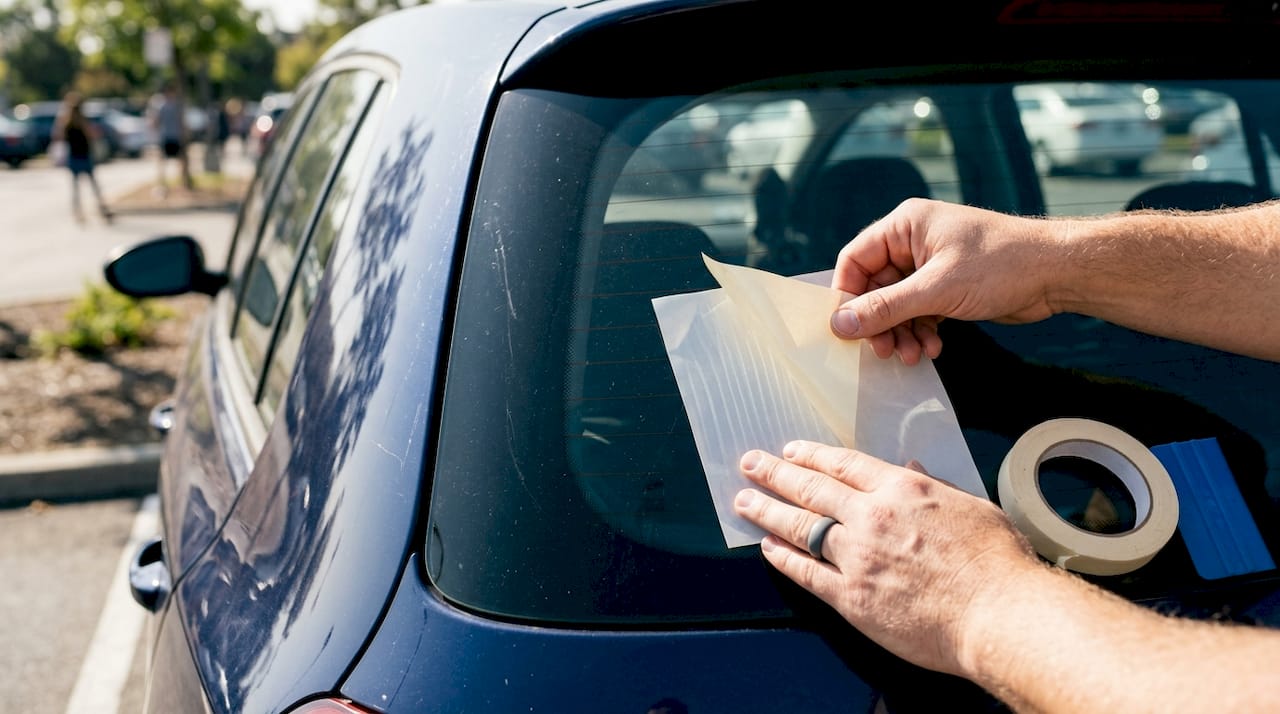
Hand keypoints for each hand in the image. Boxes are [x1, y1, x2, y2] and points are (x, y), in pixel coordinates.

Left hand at [734, 440, 1039, 676]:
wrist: (1000, 614)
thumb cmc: (996, 562)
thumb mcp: (970, 506)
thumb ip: (935, 487)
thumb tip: (912, 469)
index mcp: (902, 489)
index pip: (843, 464)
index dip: (810, 455)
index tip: (790, 450)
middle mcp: (872, 516)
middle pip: (811, 488)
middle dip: (774, 473)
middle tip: (750, 463)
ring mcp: (857, 556)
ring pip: (800, 526)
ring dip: (766, 510)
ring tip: (743, 500)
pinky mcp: (851, 597)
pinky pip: (805, 572)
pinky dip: (783, 557)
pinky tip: (767, 547)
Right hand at [828, 198, 1063, 363]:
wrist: (1057, 273)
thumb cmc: (1001, 264)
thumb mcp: (937, 288)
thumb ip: (886, 307)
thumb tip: (841, 323)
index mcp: (906, 226)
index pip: (856, 259)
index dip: (847, 295)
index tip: (846, 329)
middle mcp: (914, 242)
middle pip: (875, 287)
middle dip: (880, 322)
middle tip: (884, 351)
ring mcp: (931, 266)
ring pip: (898, 305)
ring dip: (902, 333)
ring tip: (913, 356)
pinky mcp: (948, 287)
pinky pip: (920, 312)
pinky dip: (922, 332)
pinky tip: (933, 348)